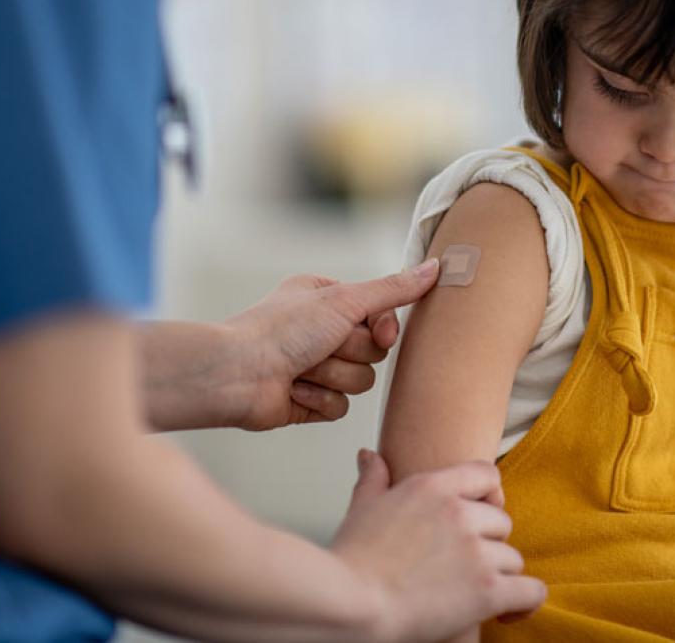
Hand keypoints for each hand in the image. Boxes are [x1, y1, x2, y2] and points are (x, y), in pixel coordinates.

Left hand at [221, 260, 439, 430]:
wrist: (238, 374)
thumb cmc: (282, 329)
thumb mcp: (344, 300)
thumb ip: (393, 290)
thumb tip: (436, 268)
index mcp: (329, 298)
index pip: (382, 313)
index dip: (383, 327)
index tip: (377, 331)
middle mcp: (323, 329)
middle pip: (375, 350)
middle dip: (350, 352)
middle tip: (321, 346)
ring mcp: (317, 366)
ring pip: (361, 381)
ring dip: (333, 376)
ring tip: (302, 369)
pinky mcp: (310, 400)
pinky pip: (341, 408)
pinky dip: (319, 400)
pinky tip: (295, 390)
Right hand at [332, 450, 545, 642]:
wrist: (351, 603)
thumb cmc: (351, 562)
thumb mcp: (362, 508)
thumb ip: (374, 478)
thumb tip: (369, 456)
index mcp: (433, 487)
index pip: (486, 475)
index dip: (489, 496)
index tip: (482, 515)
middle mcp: (460, 513)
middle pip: (502, 522)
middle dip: (488, 544)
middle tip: (466, 564)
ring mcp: (476, 551)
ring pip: (512, 559)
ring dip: (498, 576)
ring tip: (474, 591)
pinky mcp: (487, 590)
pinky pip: (530, 591)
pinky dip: (523, 602)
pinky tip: (509, 609)